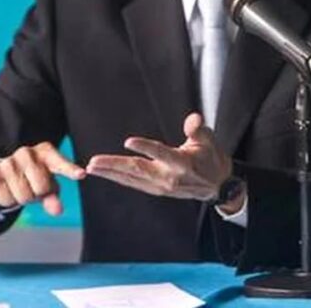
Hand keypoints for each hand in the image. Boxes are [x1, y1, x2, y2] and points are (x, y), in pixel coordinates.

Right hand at [0, 141, 85, 215]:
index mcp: (45, 153)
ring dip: (23, 198)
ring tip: (19, 188)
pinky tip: (6, 190)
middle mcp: (27, 153)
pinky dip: (8, 201)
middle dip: (38, 194)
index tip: (81, 175)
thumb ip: (53, 196)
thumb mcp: (46, 185)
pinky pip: (8, 199)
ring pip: (25, 196)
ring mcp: (8, 162)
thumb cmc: (30, 178)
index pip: (59, 163)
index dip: (70, 170)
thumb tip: (58, 211)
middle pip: (42, 188)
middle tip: (32, 187)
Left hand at [86, 113, 232, 201]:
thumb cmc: (211, 159)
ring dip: (110, 173)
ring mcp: (162, 186)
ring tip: (92, 167)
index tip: (129, 142)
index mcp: (183, 163)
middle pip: (138, 169)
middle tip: (94, 162)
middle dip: (114, 165)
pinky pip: (134, 184)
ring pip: (132, 179)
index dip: (145, 147)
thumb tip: (193, 119)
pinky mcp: (158, 190)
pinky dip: (119, 178)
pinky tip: (106, 174)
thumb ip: (197, 129)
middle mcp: (170, 177)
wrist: (218, 185)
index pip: (161, 153)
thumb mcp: (209, 140)